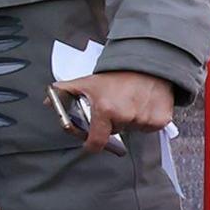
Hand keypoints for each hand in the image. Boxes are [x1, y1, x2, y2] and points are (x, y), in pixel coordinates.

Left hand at [51, 70, 174, 153]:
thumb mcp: (88, 83)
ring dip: (130, 121)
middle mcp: (125, 116)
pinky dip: (146, 120)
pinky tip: (144, 105)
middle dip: (113, 123)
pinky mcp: (161, 120)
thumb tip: (48, 101)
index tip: (91, 144)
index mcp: (105, 110)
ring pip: (132, 130)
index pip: (96, 141)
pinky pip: (149, 128)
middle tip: (115, 106)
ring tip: (130, 102)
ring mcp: (144, 119)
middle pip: (115, 132)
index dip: (92, 145)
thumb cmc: (117, 75)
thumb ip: (66, 92)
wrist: (148, 65)